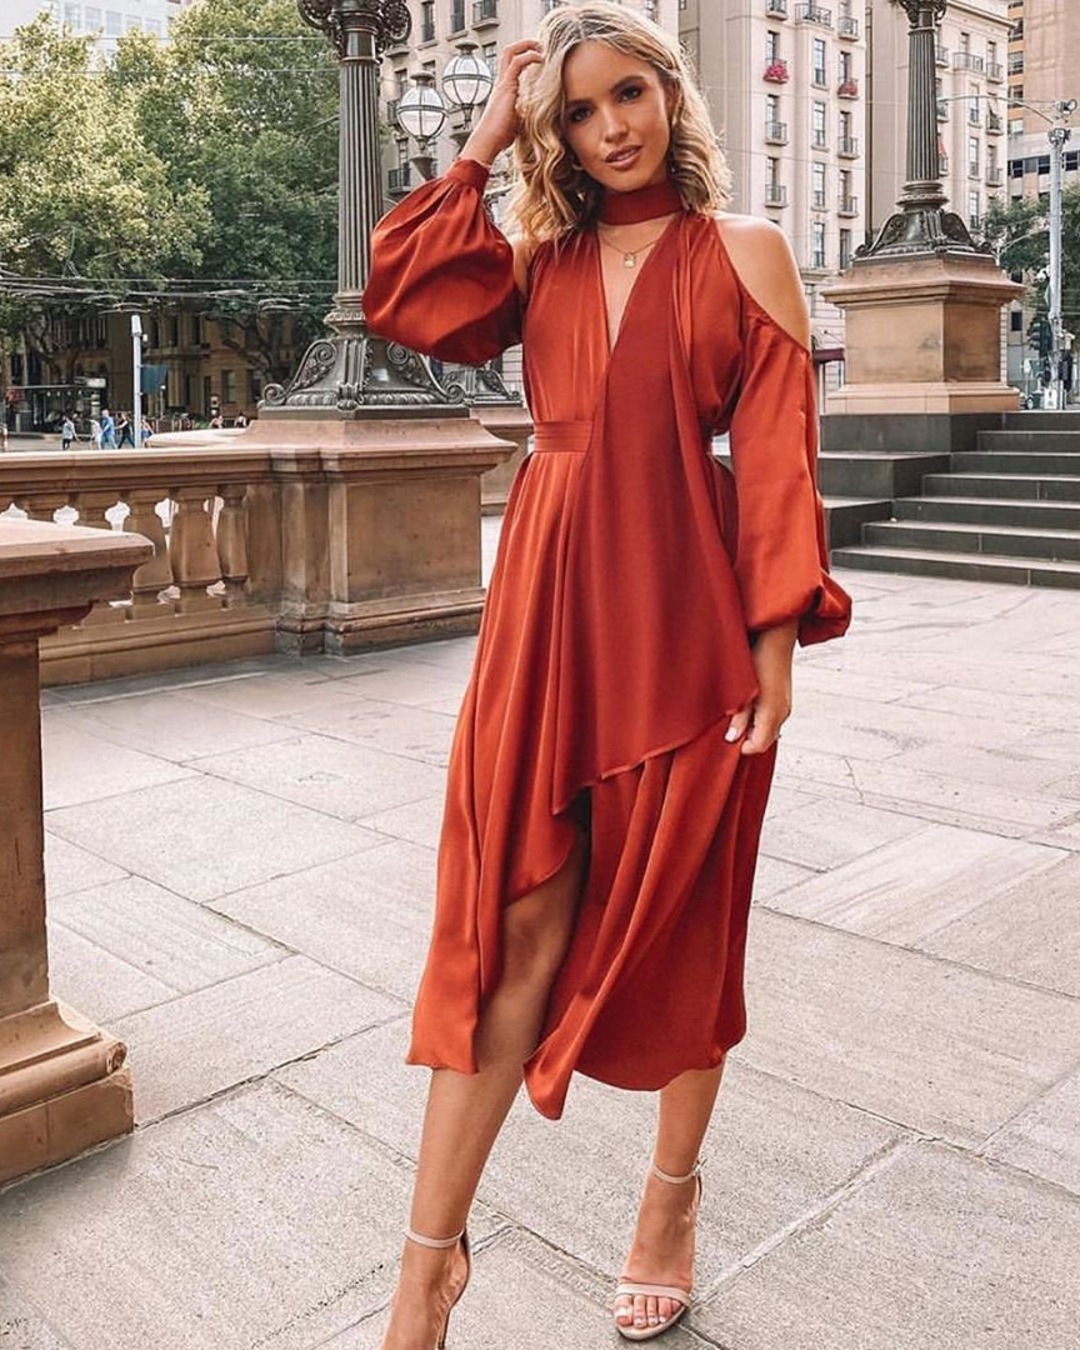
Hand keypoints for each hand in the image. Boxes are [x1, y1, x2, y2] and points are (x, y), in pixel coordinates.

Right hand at [461, 39, 542, 164]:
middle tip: (540, 45)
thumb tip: (541, 116)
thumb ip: (527, 113)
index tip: (540, 56)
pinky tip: (541, 59)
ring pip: (510, 53)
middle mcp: (501, 82)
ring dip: (527, 45)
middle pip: (508, 53)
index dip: (524, 56)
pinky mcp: (506, 86)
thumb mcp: (519, 121)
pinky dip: (529, 56)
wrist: (488, 141)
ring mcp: (502, 83)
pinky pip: (517, 63)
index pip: (512, 65)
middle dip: (525, 44)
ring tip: (541, 46)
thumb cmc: (501, 137)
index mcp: (504, 90)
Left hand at [725, 621, 796, 755]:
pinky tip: (750, 706)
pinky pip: (773, 719)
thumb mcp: (743, 691)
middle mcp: (782, 713)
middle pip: (765, 740)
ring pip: (770, 730)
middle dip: (748, 739)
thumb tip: (732, 738)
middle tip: (732, 727)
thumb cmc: (757, 660)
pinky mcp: (785, 699)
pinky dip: (760, 720)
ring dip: (754, 729)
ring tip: (739, 714)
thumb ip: (739, 717)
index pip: (759, 745)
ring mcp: (786, 706)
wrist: (776, 640)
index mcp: (772, 713)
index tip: (729, 738)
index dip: (743, 747)